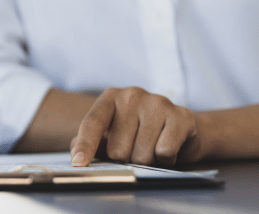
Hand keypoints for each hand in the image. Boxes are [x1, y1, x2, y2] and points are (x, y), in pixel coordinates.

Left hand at [70, 87, 206, 166]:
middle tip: (134, 150)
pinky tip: (166, 150)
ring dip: (147, 161)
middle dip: (126, 159)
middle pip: (118, 149)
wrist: (180, 127)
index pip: (92, 123)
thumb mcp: (110, 133)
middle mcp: (132, 95)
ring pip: (142, 154)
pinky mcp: (181, 115)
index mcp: (110, 98)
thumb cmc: (138, 131)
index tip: (79, 163)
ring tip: (151, 149)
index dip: (85, 145)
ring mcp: (158, 102)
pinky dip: (165, 159)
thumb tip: (78, 155)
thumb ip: (90, 141)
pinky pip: (164, 151)